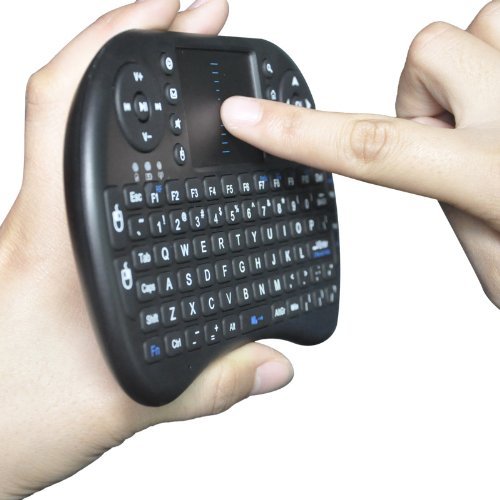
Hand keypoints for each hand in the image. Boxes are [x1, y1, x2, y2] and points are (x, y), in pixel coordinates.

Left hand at [0, 1, 292, 497]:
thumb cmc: (12, 418)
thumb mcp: (121, 406)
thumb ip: (206, 385)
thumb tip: (270, 364)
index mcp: (58, 239)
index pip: (70, 105)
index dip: (115, 38)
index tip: (177, 10)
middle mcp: (48, 221)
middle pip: (79, 97)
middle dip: (140, 43)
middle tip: (199, 24)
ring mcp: (46, 231)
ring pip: (78, 130)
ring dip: (129, 87)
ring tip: (184, 70)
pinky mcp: (50, 249)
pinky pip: (84, 172)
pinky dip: (122, 142)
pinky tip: (156, 154)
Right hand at [222, 1, 499, 308]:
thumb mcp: (498, 269)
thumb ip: (452, 206)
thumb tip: (425, 155)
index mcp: (499, 184)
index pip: (371, 150)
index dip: (298, 133)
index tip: (246, 118)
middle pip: (426, 49)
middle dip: (425, 92)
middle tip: (455, 135)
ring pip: (484, 20)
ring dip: (477, 64)